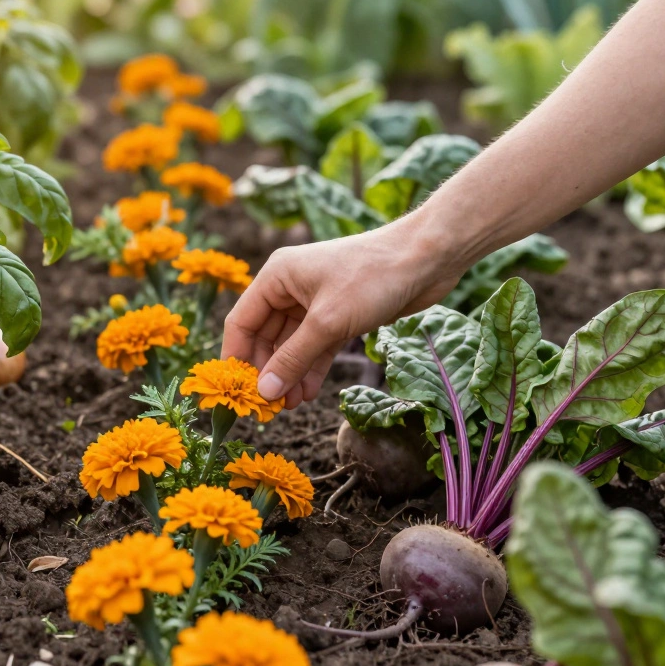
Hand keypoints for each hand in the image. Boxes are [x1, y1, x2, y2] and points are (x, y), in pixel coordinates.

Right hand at [222, 217, 463, 407]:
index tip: (239, 393)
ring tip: (290, 406)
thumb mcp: (327, 322)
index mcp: (276, 277)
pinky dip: (311, 368)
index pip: (241, 322)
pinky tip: (308, 393)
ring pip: (291, 345)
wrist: (427, 259)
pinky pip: (315, 346)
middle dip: (268, 371)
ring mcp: (314, 302)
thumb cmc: (372, 277)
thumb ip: (293, 358)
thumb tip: (265, 392)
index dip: (237, 358)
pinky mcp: (338, 314)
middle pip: (265, 337)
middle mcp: (290, 288)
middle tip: (269, 406)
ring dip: (290, 374)